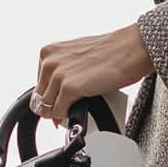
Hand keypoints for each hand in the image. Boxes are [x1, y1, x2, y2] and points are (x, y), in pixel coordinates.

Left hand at [32, 21, 152, 125]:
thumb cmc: (110, 52)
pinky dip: (67, 117)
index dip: (49, 97)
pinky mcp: (69, 88)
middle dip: (53, 107)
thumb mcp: (77, 56)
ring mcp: (58, 75)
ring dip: (60, 113)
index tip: (60, 100)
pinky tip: (78, 110)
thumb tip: (56, 95)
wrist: (130, 49)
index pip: (37, 86)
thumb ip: (63, 71)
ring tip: (75, 108)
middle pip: (39, 99)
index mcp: (48, 52)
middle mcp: (49, 62)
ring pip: (46, 109)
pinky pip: (58, 113)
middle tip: (69, 107)